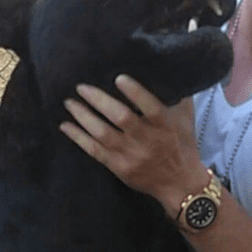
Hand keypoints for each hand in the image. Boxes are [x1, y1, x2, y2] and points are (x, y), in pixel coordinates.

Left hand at [59, 74, 208, 215]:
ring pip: (103, 134)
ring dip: (83, 117)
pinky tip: (66, 126)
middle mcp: (147, 141)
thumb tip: (164, 67)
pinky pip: (94, 151)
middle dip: (99, 101)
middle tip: (81, 87)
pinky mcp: (119, 168)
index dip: (136, 93)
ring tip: (69, 103)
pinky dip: (78, 137)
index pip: (151, 108)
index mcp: (165, 126)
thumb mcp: (185, 119)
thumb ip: (176, 96)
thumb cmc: (182, 144)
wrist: (179, 184)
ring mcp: (131, 156)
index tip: (119, 78)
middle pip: (121, 118)